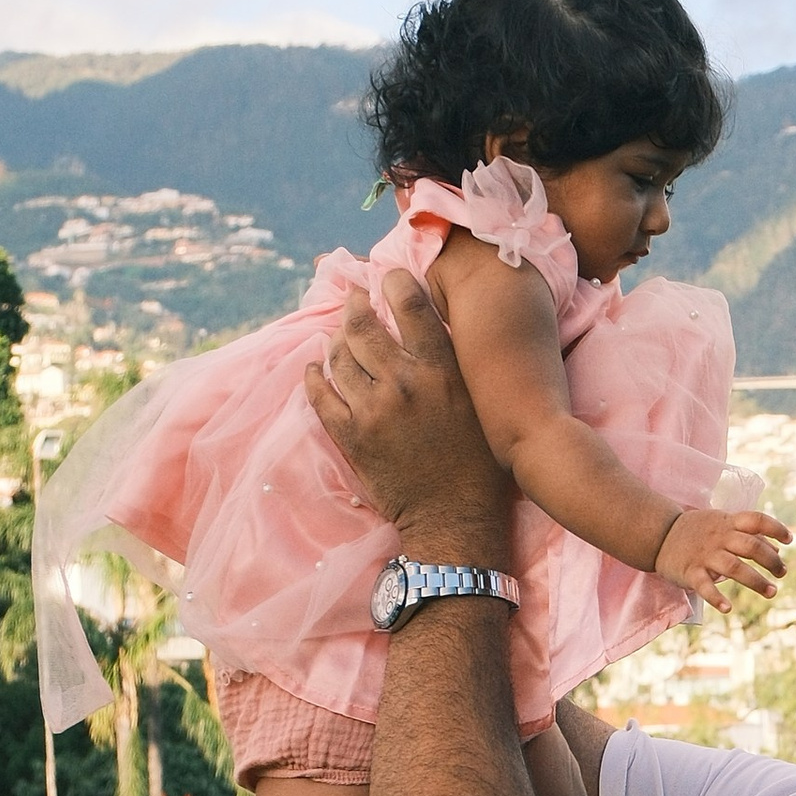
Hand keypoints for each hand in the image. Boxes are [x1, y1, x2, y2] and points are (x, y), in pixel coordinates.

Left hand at [305, 272, 513, 562]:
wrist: (455, 518)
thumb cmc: (479, 463)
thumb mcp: (481, 403)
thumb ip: (456, 364)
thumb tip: (434, 326)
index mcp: (441, 371)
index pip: (410, 306)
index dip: (394, 282)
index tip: (387, 277)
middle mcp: (404, 383)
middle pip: (364, 325)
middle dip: (355, 305)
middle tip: (354, 299)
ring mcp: (372, 410)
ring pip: (339, 357)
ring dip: (335, 340)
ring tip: (336, 334)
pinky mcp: (351, 437)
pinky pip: (320, 396)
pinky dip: (314, 377)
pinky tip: (314, 368)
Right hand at [654, 502, 791, 612]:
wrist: (659, 534)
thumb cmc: (698, 531)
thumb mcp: (723, 525)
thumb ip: (750, 535)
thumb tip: (778, 549)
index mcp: (728, 523)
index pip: (756, 519)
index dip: (775, 528)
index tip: (790, 539)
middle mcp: (719, 537)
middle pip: (750, 547)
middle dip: (771, 561)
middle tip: (782, 573)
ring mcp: (705, 554)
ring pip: (733, 567)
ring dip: (755, 581)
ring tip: (771, 592)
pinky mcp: (690, 571)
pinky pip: (704, 586)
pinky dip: (716, 598)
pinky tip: (728, 608)